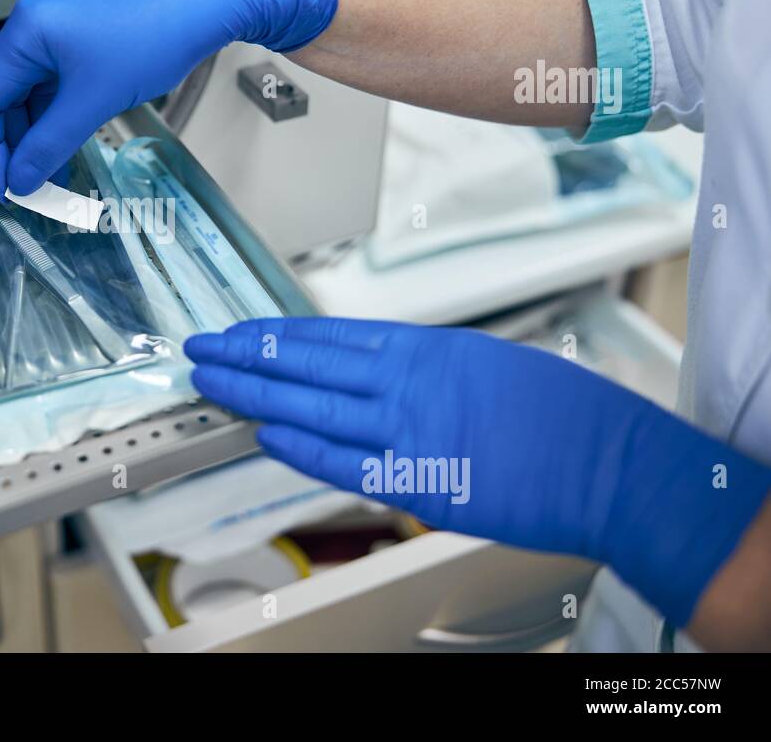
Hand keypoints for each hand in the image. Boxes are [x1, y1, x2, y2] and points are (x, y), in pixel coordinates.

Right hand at [0, 0, 337, 198]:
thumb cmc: (159, 27)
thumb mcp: (95, 100)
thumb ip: (50, 144)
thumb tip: (21, 178)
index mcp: (26, 26)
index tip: (4, 185)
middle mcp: (35, 15)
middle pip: (4, 91)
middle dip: (14, 141)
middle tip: (29, 182)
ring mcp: (60, 16)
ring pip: (32, 84)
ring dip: (38, 127)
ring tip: (51, 166)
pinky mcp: (85, 22)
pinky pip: (56, 72)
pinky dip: (58, 106)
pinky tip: (69, 133)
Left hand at [185, 317, 770, 624]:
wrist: (610, 461)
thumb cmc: (562, 414)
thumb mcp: (484, 366)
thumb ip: (423, 371)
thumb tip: (377, 375)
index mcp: (426, 349)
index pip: (328, 337)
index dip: (275, 336)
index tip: (239, 333)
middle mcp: (409, 381)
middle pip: (307, 364)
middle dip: (247, 357)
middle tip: (202, 351)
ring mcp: (410, 429)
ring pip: (313, 405)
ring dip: (256, 393)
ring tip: (213, 385)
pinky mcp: (419, 479)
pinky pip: (343, 462)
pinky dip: (301, 448)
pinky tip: (265, 435)